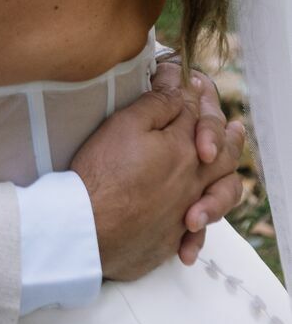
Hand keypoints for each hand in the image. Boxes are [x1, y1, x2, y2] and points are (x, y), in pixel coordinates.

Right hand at [70, 77, 242, 281]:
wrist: (89, 227)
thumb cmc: (103, 171)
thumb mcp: (125, 123)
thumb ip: (158, 103)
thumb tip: (180, 84)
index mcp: (184, 149)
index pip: (197, 117)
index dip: (194, 99)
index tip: (191, 86)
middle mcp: (193, 182)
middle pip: (222, 156)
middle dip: (228, 139)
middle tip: (234, 130)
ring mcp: (184, 212)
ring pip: (220, 195)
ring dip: (225, 180)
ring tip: (225, 173)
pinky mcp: (170, 239)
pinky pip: (198, 234)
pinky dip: (199, 229)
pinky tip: (192, 225)